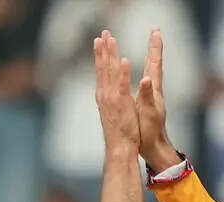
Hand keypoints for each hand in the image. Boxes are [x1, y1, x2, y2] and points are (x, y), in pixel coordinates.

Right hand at [92, 30, 137, 149]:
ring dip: (110, 55)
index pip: (101, 71)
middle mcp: (105, 95)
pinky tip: (124, 60)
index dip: (100, 55)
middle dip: (103, 49)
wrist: (119, 148)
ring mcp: (113, 99)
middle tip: (103, 32)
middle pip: (103, 68)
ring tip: (110, 39)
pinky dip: (123, 73)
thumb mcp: (110, 113)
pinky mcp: (122, 104)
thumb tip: (104, 91)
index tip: (99, 40)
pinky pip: (122, 85)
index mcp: (104, 96)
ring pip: (110, 72)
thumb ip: (108, 100)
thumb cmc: (118, 133)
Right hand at [136, 28, 178, 170]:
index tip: (156, 31)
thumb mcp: (148, 111)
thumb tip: (145, 79)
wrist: (154, 145)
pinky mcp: (145, 101)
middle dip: (153, 46)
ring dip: (147, 56)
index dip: (155, 47)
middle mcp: (153, 89)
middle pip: (153, 62)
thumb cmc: (152, 130)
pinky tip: (140, 70)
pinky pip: (144, 80)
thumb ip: (146, 95)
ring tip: (150, 44)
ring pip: (148, 70)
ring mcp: (150, 95)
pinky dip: (142, 71)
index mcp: (153, 89)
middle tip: (155, 30)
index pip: (154, 63)